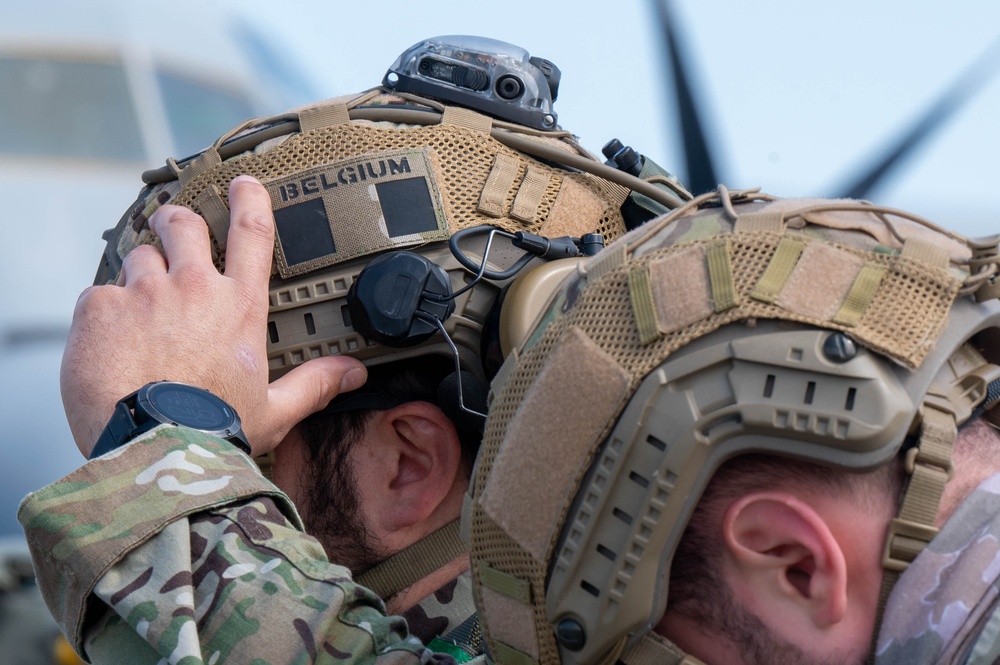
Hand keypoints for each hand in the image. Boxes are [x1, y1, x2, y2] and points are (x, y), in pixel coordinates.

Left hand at [61, 176, 366, 457]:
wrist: (154, 451)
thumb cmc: (216, 431)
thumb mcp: (274, 410)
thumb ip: (313, 384)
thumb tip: (354, 373)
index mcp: (240, 307)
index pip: (252, 234)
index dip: (249, 200)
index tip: (243, 184)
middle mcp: (194, 288)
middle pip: (183, 224)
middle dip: (176, 220)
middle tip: (171, 228)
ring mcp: (145, 293)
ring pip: (138, 256)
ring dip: (140, 273)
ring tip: (137, 309)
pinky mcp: (100, 308)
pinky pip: (99, 294)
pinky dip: (104, 312)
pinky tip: (109, 343)